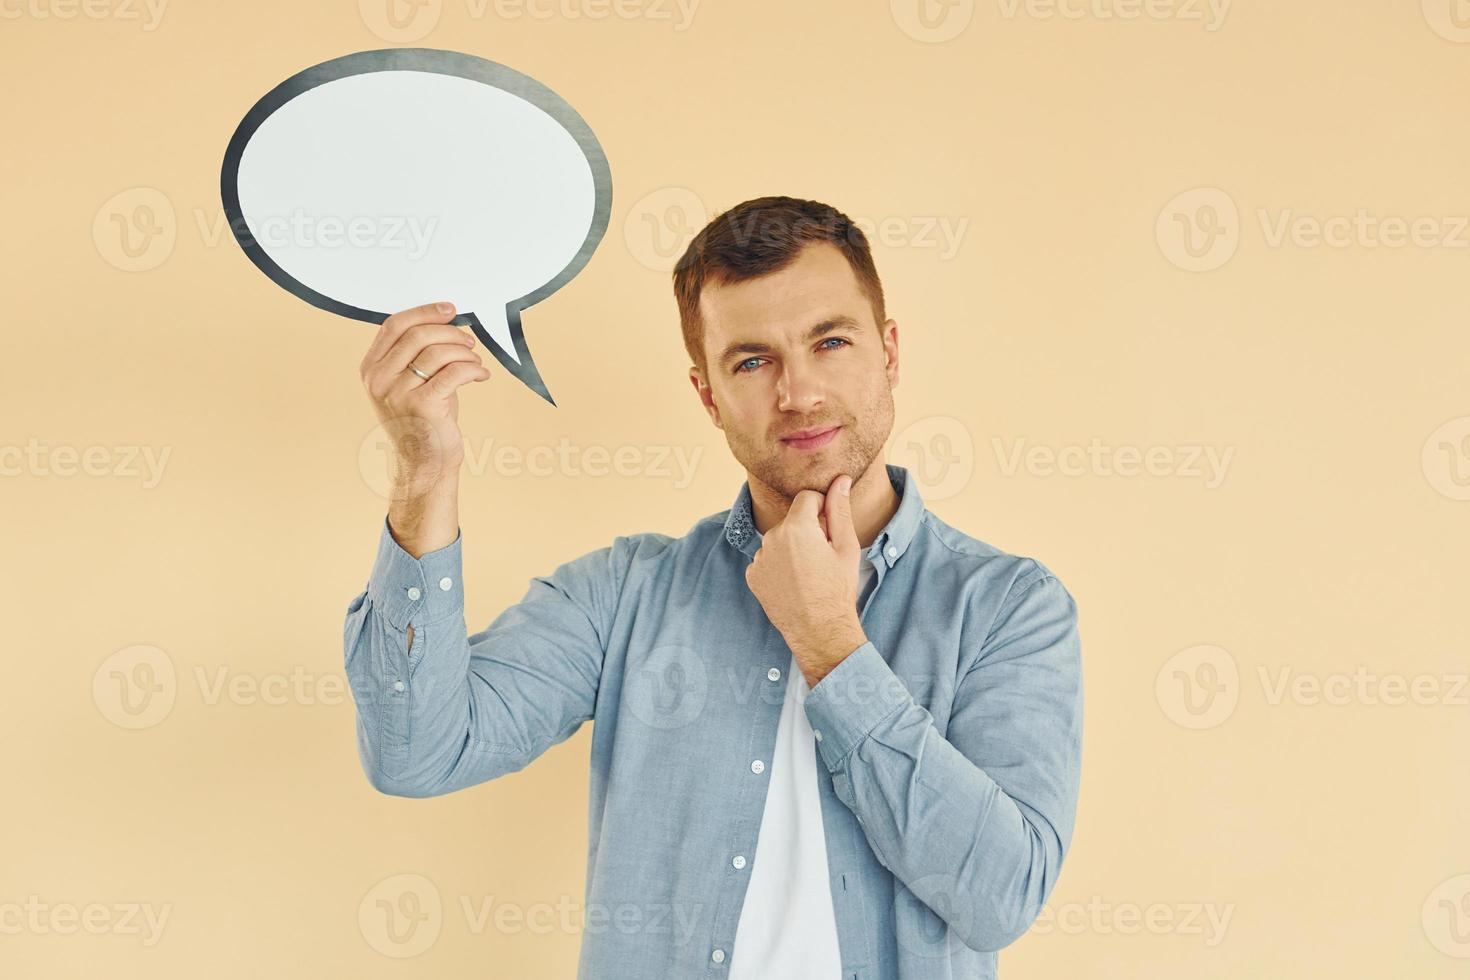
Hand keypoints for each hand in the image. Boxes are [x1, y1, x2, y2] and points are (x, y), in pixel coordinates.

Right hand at [359, 301, 489, 492]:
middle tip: (469, 342)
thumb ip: (415, 354)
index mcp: (371, 369)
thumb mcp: (408, 383)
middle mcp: (379, 380)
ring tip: (475, 362)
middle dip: (450, 333)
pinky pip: (454, 372)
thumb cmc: (422, 421)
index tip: (449, 310)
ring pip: (438, 352)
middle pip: (418, 334)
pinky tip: (481, 375)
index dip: (424, 312)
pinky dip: (473, 369)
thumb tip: (444, 321)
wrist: (424, 463)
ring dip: (465, 353)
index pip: (394, 325)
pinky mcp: (422, 406)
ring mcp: (397, 393)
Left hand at [744, 472, 868, 686]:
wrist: (819, 631)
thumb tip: (841, 480)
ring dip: (792, 549)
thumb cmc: (837, 589)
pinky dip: (779, 566)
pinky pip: (768, 559)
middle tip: (822, 558)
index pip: (807, 498)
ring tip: (808, 574)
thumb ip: (839, 509)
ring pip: (779, 540)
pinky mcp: (753, 576)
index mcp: (796, 527)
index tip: (830, 530)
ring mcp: (759, 558)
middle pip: (792, 520)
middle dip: (807, 531)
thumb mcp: (845, 547)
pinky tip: (794, 583)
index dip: (822, 510)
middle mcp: (771, 538)